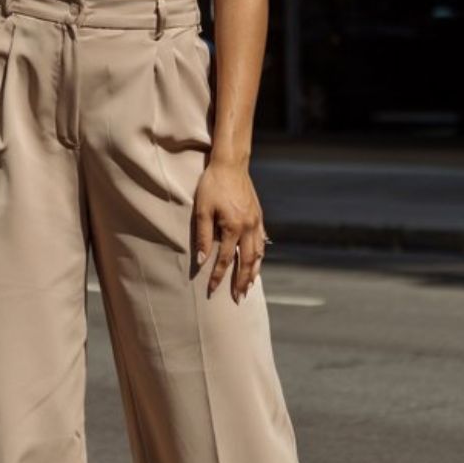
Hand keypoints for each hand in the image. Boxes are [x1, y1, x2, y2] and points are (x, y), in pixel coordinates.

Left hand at [193, 160, 268, 301]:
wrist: (230, 164)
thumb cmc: (212, 185)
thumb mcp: (202, 209)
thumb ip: (203, 236)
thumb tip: (201, 260)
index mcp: (233, 227)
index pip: (225, 260)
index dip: (218, 277)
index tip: (212, 290)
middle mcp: (248, 227)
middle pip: (246, 262)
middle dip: (241, 282)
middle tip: (238, 298)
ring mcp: (256, 222)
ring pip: (258, 254)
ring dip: (254, 272)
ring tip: (249, 287)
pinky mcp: (258, 216)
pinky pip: (262, 241)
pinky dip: (260, 255)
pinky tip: (257, 262)